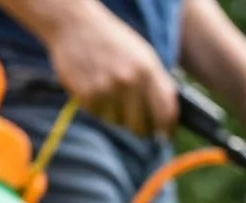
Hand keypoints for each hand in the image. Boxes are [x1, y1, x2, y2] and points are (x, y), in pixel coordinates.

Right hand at [47, 3, 177, 135]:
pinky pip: (100, 116)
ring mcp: (108, 89)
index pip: (166, 113)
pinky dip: (99, 107)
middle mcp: (129, 81)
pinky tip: (95, 86)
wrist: (75, 24)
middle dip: (140, 128)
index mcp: (148, 70)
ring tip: (109, 90)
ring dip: (116, 114)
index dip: (167, 129)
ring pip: (119, 123)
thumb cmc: (113, 41)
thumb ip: (158, 84)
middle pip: (142, 127)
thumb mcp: (143, 56)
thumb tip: (170, 119)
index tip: (165, 135)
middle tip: (134, 118)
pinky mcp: (88, 95)